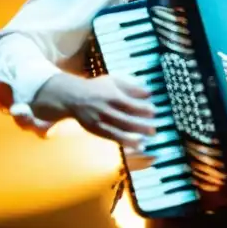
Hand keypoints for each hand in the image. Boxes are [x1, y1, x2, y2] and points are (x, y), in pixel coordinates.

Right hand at [32, 72, 156, 146]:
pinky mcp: (97, 130)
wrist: (72, 97)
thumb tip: (150, 93)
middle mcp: (105, 110)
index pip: (129, 105)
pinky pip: (113, 138)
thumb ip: (131, 87)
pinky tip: (138, 146)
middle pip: (125, 120)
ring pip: (119, 131)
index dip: (142, 109)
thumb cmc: (97, 88)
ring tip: (147, 140)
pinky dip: (126, 142)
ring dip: (134, 137)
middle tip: (154, 130)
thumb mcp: (113, 82)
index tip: (154, 111)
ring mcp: (100, 121)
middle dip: (140, 126)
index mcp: (111, 97)